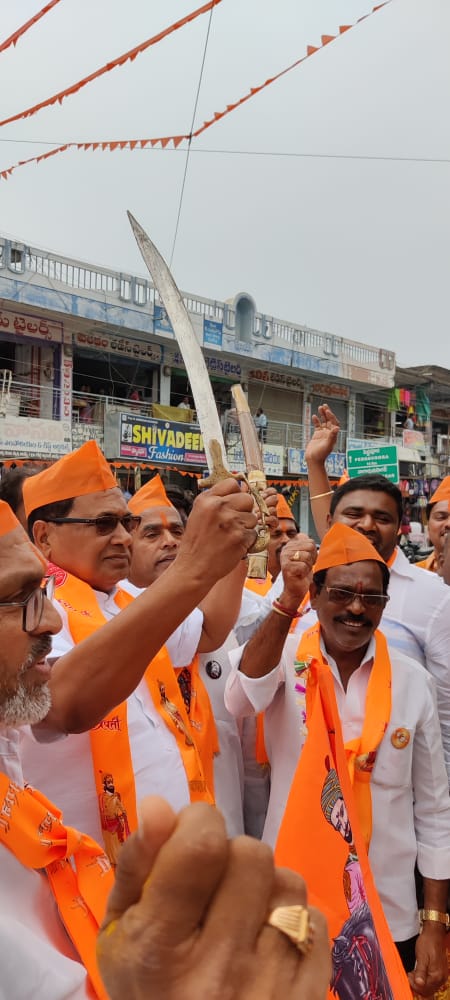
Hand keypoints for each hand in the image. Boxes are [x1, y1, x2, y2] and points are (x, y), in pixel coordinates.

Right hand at [97, 797, 330, 999]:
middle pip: (250, 853)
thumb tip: (160, 804)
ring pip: (287, 880)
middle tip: (212, 892)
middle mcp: (221, 967)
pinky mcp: (312, 994)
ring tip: (241, 919)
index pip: (202, 846)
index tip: (189, 840)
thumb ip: (136, 867)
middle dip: (229, 859)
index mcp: (160, 949)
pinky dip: (293, 922)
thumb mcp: (119, 937)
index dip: (198, 824)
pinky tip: (268, 946)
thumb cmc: (149, 993)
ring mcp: (273, 984)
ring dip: (264, 888)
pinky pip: (316, 919)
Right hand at [178, 479, 257, 584]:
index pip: (232, 483)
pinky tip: (233, 545)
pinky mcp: (241, 537)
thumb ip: (215, 499)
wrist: (193, 568)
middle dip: (244, 509)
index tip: (233, 501)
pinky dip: (247, 540)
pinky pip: (253, 533)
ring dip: (246, 526)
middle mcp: (219, 508)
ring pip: (253, 517)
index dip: (235, 493)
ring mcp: (231, 522)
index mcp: (207, 500)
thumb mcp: (198, 513)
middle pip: (247, 498)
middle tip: (233, 521)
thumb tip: (237, 487)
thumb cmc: (196, 542)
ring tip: (230, 536)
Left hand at [240, 483, 277, 531]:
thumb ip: (243, 493)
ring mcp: (271, 515)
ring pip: (274, 509)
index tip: (261, 494)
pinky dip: (268, 520)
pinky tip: (260, 521)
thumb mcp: (241, 502)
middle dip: (266, 500)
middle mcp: (268, 506)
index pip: (271, 491)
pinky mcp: (272, 525)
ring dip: (265, 511)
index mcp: (262, 499)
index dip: (267, 491)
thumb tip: (243, 485)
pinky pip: (274, 520)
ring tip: (256, 514)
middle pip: (274, 498)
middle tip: (259, 503)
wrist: (241, 531)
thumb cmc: (242, 516)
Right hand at [278, 535, 316, 606]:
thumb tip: (314, 541)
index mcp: (290, 544)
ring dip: (308, 566)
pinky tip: (299, 575)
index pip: (308, 539)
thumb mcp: (306, 556)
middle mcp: (286, 549)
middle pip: (310, 546)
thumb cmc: (301, 573)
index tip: (306, 559)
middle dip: (311, 558)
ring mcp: (285, 557)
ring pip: (307, 556)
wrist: (294, 589)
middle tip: (304, 566)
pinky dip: (305, 572)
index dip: (312, 551)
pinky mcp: (287, 567)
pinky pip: (304, 566)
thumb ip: (308, 546)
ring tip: (301, 570)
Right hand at [305, 405, 339, 464]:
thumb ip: (332, 436)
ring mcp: (323, 434)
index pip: (334, 423)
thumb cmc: (321, 455)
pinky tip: (314, 416)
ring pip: (323, 422)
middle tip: (325, 405)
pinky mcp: (317, 435)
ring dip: (322, 415)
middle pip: (329, 420)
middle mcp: (329, 434)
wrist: (313, 460)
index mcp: (333, 435)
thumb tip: (337, 428)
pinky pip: (317, 426)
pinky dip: (316, 421)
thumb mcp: (327, 445)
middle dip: (327, 413)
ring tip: (320, 407)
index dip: (332, 417)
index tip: (328, 411)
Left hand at [408, 924, 447, 996]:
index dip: (414, 984)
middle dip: (417, 984)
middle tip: (410, 974)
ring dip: (420, 983)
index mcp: (437, 975)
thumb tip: (419, 983)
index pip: (424, 988)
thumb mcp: (421, 957)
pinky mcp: (440, 973)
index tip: (408, 975)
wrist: (434, 934)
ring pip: (429, 987)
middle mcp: (441, 978)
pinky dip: (424, 980)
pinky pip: (431, 982)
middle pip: (427, 990)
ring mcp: (441, 976)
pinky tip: (419, 973)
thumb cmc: (427, 943)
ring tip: (413, 972)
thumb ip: (420, 971)